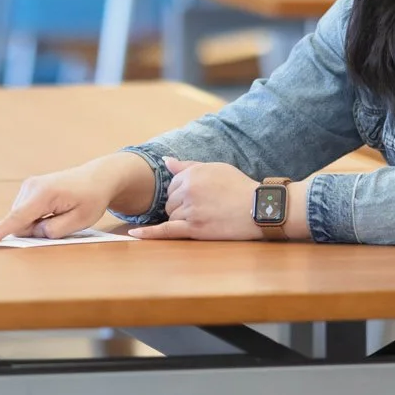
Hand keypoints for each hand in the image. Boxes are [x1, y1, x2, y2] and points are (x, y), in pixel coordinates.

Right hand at [0, 153, 151, 241]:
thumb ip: (54, 230)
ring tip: (59, 213)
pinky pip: (23, 211)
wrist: (96, 179)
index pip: (18, 217)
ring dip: (36, 223)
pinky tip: (52, 209)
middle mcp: (32, 186)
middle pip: (19, 221)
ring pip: (20, 217)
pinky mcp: (28, 188)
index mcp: (45, 194)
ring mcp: (28, 185)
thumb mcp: (80, 221)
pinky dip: (35, 217)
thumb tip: (34, 231)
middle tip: (61, 222)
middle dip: (34, 230)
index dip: (1, 231)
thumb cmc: (91, 200)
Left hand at [131, 158, 263, 241]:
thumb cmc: (239, 187)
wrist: (259, 209)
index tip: (197, 198)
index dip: (182, 193)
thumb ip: (188, 165)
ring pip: (171, 216)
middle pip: (170, 202)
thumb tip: (165, 161)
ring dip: (182, 219)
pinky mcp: (194, 229)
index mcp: (192, 174)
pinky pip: (166, 231)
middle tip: (204, 209)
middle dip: (181, 206)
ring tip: (205, 218)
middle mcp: (188, 190)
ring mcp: (190, 210)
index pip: (172, 185)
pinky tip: (135, 234)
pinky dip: (149, 233)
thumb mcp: (215, 168)